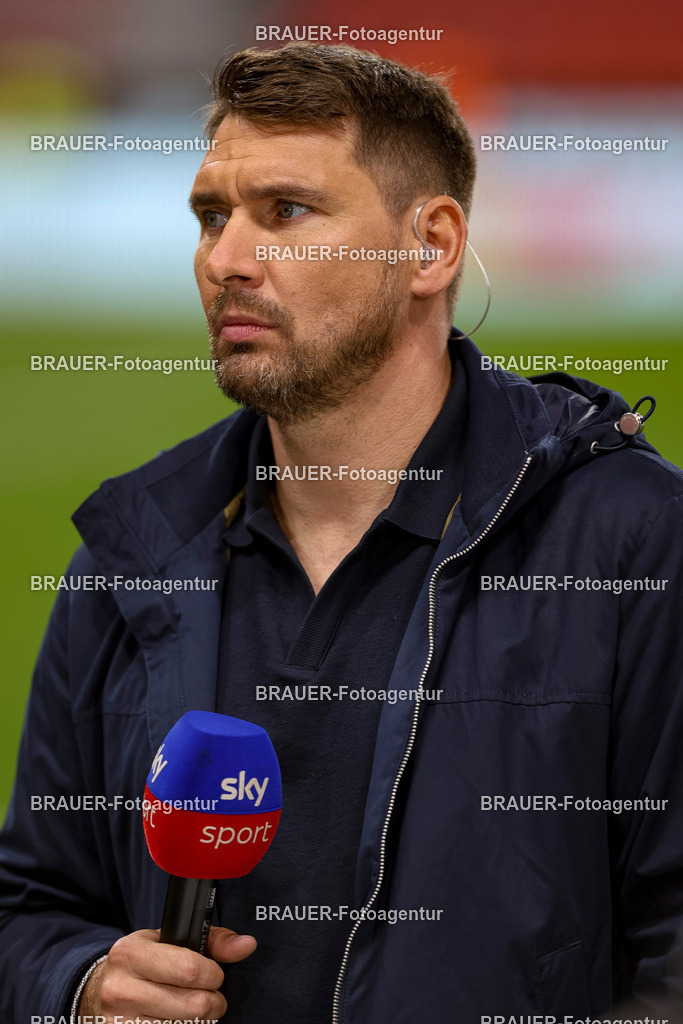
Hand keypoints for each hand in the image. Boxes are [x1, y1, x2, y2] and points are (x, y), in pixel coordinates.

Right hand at [78, 926, 256, 1022]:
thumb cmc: (144, 964)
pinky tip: (177, 1021)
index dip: (213, 975)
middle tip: (211, 997)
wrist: (98, 992)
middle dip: (213, 1002)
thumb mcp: (169, 942)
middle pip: (192, 1006)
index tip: (214, 975)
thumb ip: (213, 941)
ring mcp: (119, 1022)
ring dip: (198, 1022)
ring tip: (192, 1010)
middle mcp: (120, 989)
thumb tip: (247, 945)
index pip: (189, 969)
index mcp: (131, 953)